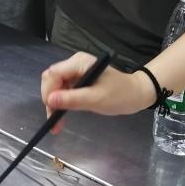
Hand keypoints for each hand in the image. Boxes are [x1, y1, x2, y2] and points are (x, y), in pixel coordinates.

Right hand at [40, 53, 155, 131]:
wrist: (136, 95)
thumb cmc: (120, 95)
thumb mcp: (96, 99)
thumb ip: (72, 99)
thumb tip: (50, 101)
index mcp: (79, 62)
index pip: (53, 73)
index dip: (48, 91)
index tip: (50, 110)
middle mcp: (75, 64)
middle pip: (51, 79)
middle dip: (49, 99)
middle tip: (53, 120)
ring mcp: (76, 71)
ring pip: (55, 86)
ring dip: (54, 104)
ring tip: (56, 123)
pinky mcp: (78, 80)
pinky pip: (63, 90)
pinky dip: (61, 103)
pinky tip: (62, 115)